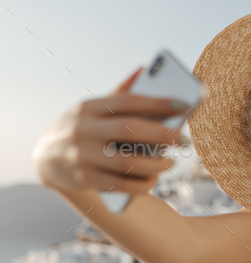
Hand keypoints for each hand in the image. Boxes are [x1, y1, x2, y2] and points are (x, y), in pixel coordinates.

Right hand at [32, 67, 188, 193]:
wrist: (47, 159)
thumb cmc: (83, 129)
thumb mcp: (93, 109)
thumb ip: (119, 93)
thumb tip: (144, 71)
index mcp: (88, 107)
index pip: (128, 101)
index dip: (158, 102)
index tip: (183, 104)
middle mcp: (83, 129)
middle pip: (130, 130)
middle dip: (162, 134)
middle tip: (183, 139)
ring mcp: (82, 155)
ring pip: (127, 161)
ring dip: (155, 164)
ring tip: (171, 162)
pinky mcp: (85, 179)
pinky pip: (120, 184)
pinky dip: (142, 184)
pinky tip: (155, 179)